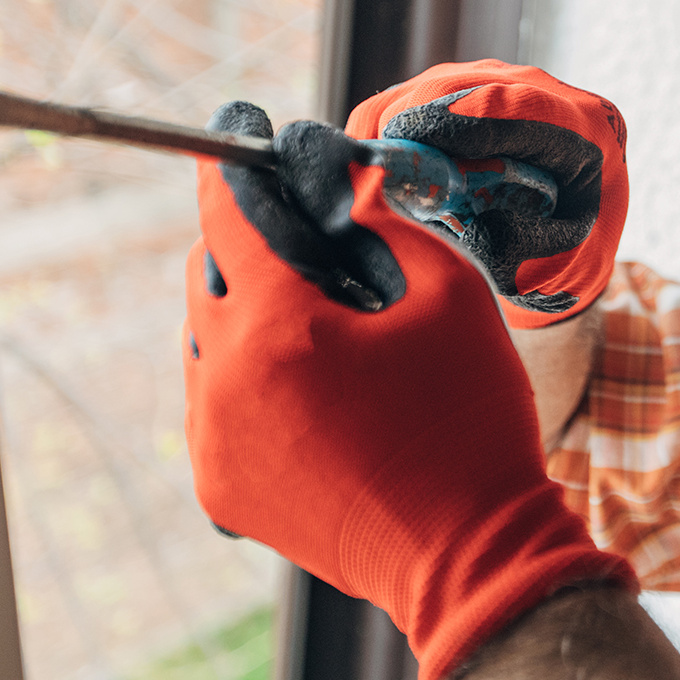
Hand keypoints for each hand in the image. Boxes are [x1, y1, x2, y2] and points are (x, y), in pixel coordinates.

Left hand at [182, 101, 635, 679]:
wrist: (471, 557)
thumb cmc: (471, 420)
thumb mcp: (448, 294)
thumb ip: (383, 221)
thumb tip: (342, 179)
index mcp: (278, 330)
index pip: (231, 215)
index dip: (232, 160)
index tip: (234, 122)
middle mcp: (223, 384)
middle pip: (209, 274)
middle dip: (252, 240)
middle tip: (313, 235)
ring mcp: (212, 443)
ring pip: (207, 339)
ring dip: (252, 312)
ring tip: (331, 324)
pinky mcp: (218, 488)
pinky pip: (215, 401)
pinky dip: (250, 374)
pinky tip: (316, 384)